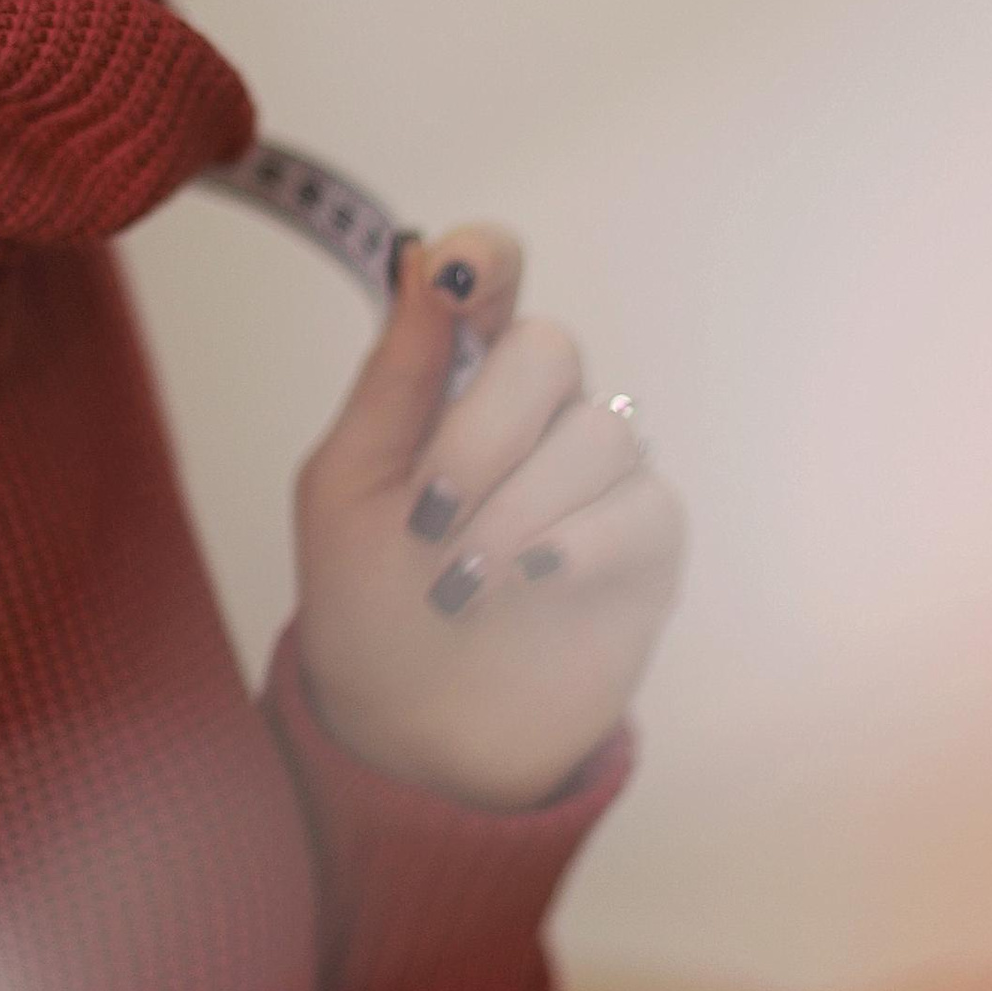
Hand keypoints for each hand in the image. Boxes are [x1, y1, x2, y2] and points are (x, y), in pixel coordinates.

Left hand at [292, 223, 684, 807]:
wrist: (409, 730)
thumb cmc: (367, 602)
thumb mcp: (346, 486)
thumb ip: (396, 376)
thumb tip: (427, 260)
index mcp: (455, 387)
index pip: (493, 284)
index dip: (486, 261)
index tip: (461, 276)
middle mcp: (536, 419)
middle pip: (550, 351)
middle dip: (482, 433)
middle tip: (430, 516)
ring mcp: (596, 481)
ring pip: (596, 434)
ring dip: (516, 508)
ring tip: (460, 581)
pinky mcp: (645, 550)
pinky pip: (642, 506)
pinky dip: (581, 539)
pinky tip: (531, 579)